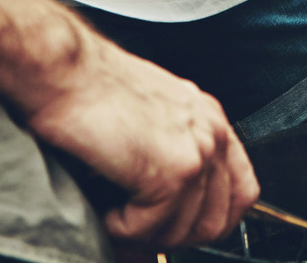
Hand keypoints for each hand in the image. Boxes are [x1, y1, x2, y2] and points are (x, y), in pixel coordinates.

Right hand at [22, 35, 259, 249]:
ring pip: (181, 232)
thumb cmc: (90, 90)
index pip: (242, 192)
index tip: (178, 229)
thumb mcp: (146, 126)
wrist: (64, 71)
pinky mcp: (172, 171)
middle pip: (216, 221)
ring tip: (113, 208)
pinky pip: (147, 229)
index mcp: (210, 120)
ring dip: (141, 232)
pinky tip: (104, 202)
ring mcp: (198, 152)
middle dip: (172, 236)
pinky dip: (119, 227)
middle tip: (136, 228)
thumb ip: (166, 167)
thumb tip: (159, 233)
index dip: (211, 222)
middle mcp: (212, 133)